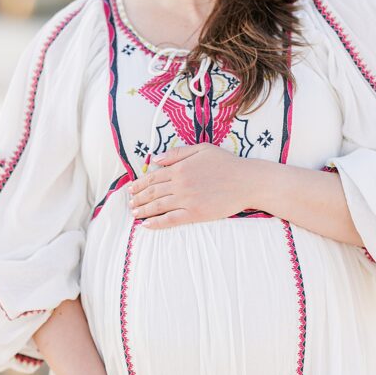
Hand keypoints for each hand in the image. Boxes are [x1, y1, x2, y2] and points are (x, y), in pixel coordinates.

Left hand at [127, 143, 257, 229]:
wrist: (246, 181)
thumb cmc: (226, 164)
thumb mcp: (202, 149)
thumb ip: (177, 153)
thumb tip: (155, 160)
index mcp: (179, 168)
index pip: (153, 177)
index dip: (139, 184)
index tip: (131, 190)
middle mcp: (180, 184)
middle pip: (152, 193)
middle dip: (138, 199)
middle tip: (129, 204)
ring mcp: (186, 200)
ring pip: (158, 206)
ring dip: (143, 211)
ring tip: (134, 214)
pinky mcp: (195, 214)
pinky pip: (171, 220)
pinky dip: (157, 223)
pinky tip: (147, 225)